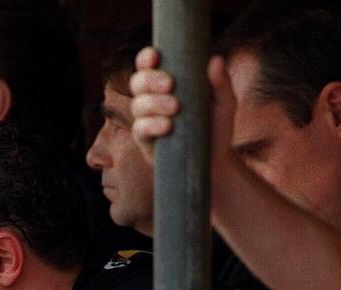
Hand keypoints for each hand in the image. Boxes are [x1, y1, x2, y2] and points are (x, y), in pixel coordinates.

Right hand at [130, 50, 237, 174]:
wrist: (215, 162)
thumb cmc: (217, 128)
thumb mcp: (224, 103)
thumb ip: (221, 83)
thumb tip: (215, 60)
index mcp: (166, 83)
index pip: (148, 65)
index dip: (146, 58)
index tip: (156, 56)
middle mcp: (152, 99)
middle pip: (137, 81)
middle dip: (150, 79)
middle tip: (170, 84)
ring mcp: (146, 121)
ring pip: (137, 104)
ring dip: (153, 102)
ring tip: (176, 108)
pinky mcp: (146, 142)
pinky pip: (139, 129)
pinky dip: (151, 125)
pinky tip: (167, 126)